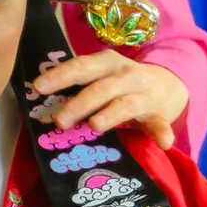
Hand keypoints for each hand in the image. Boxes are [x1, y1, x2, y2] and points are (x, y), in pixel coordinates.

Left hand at [30, 54, 188, 149]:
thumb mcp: (102, 75)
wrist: (168, 83)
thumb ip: (78, 84)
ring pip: (126, 104)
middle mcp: (127, 75)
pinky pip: (160, 123)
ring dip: (111, 114)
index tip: (38, 87)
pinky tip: (163, 142)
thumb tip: (39, 97)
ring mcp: (145, 94)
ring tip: (95, 125)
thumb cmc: (121, 82)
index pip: (82, 67)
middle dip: (80, 103)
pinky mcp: (159, 114)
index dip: (60, 76)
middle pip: (101, 88)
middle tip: (60, 121)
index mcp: (108, 63)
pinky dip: (162, 132)